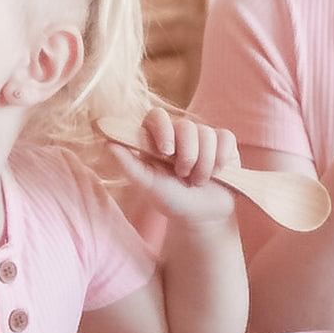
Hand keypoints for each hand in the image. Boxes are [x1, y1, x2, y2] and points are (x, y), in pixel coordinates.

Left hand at [108, 108, 239, 223]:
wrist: (202, 217)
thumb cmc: (171, 200)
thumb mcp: (148, 185)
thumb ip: (129, 165)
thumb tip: (108, 143)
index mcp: (157, 138)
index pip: (157, 116)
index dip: (163, 129)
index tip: (166, 151)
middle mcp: (180, 133)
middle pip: (187, 126)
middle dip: (187, 155)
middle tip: (183, 175)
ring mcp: (203, 136)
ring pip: (207, 134)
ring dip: (204, 164)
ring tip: (198, 181)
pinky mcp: (224, 143)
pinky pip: (225, 138)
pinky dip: (221, 158)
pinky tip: (217, 172)